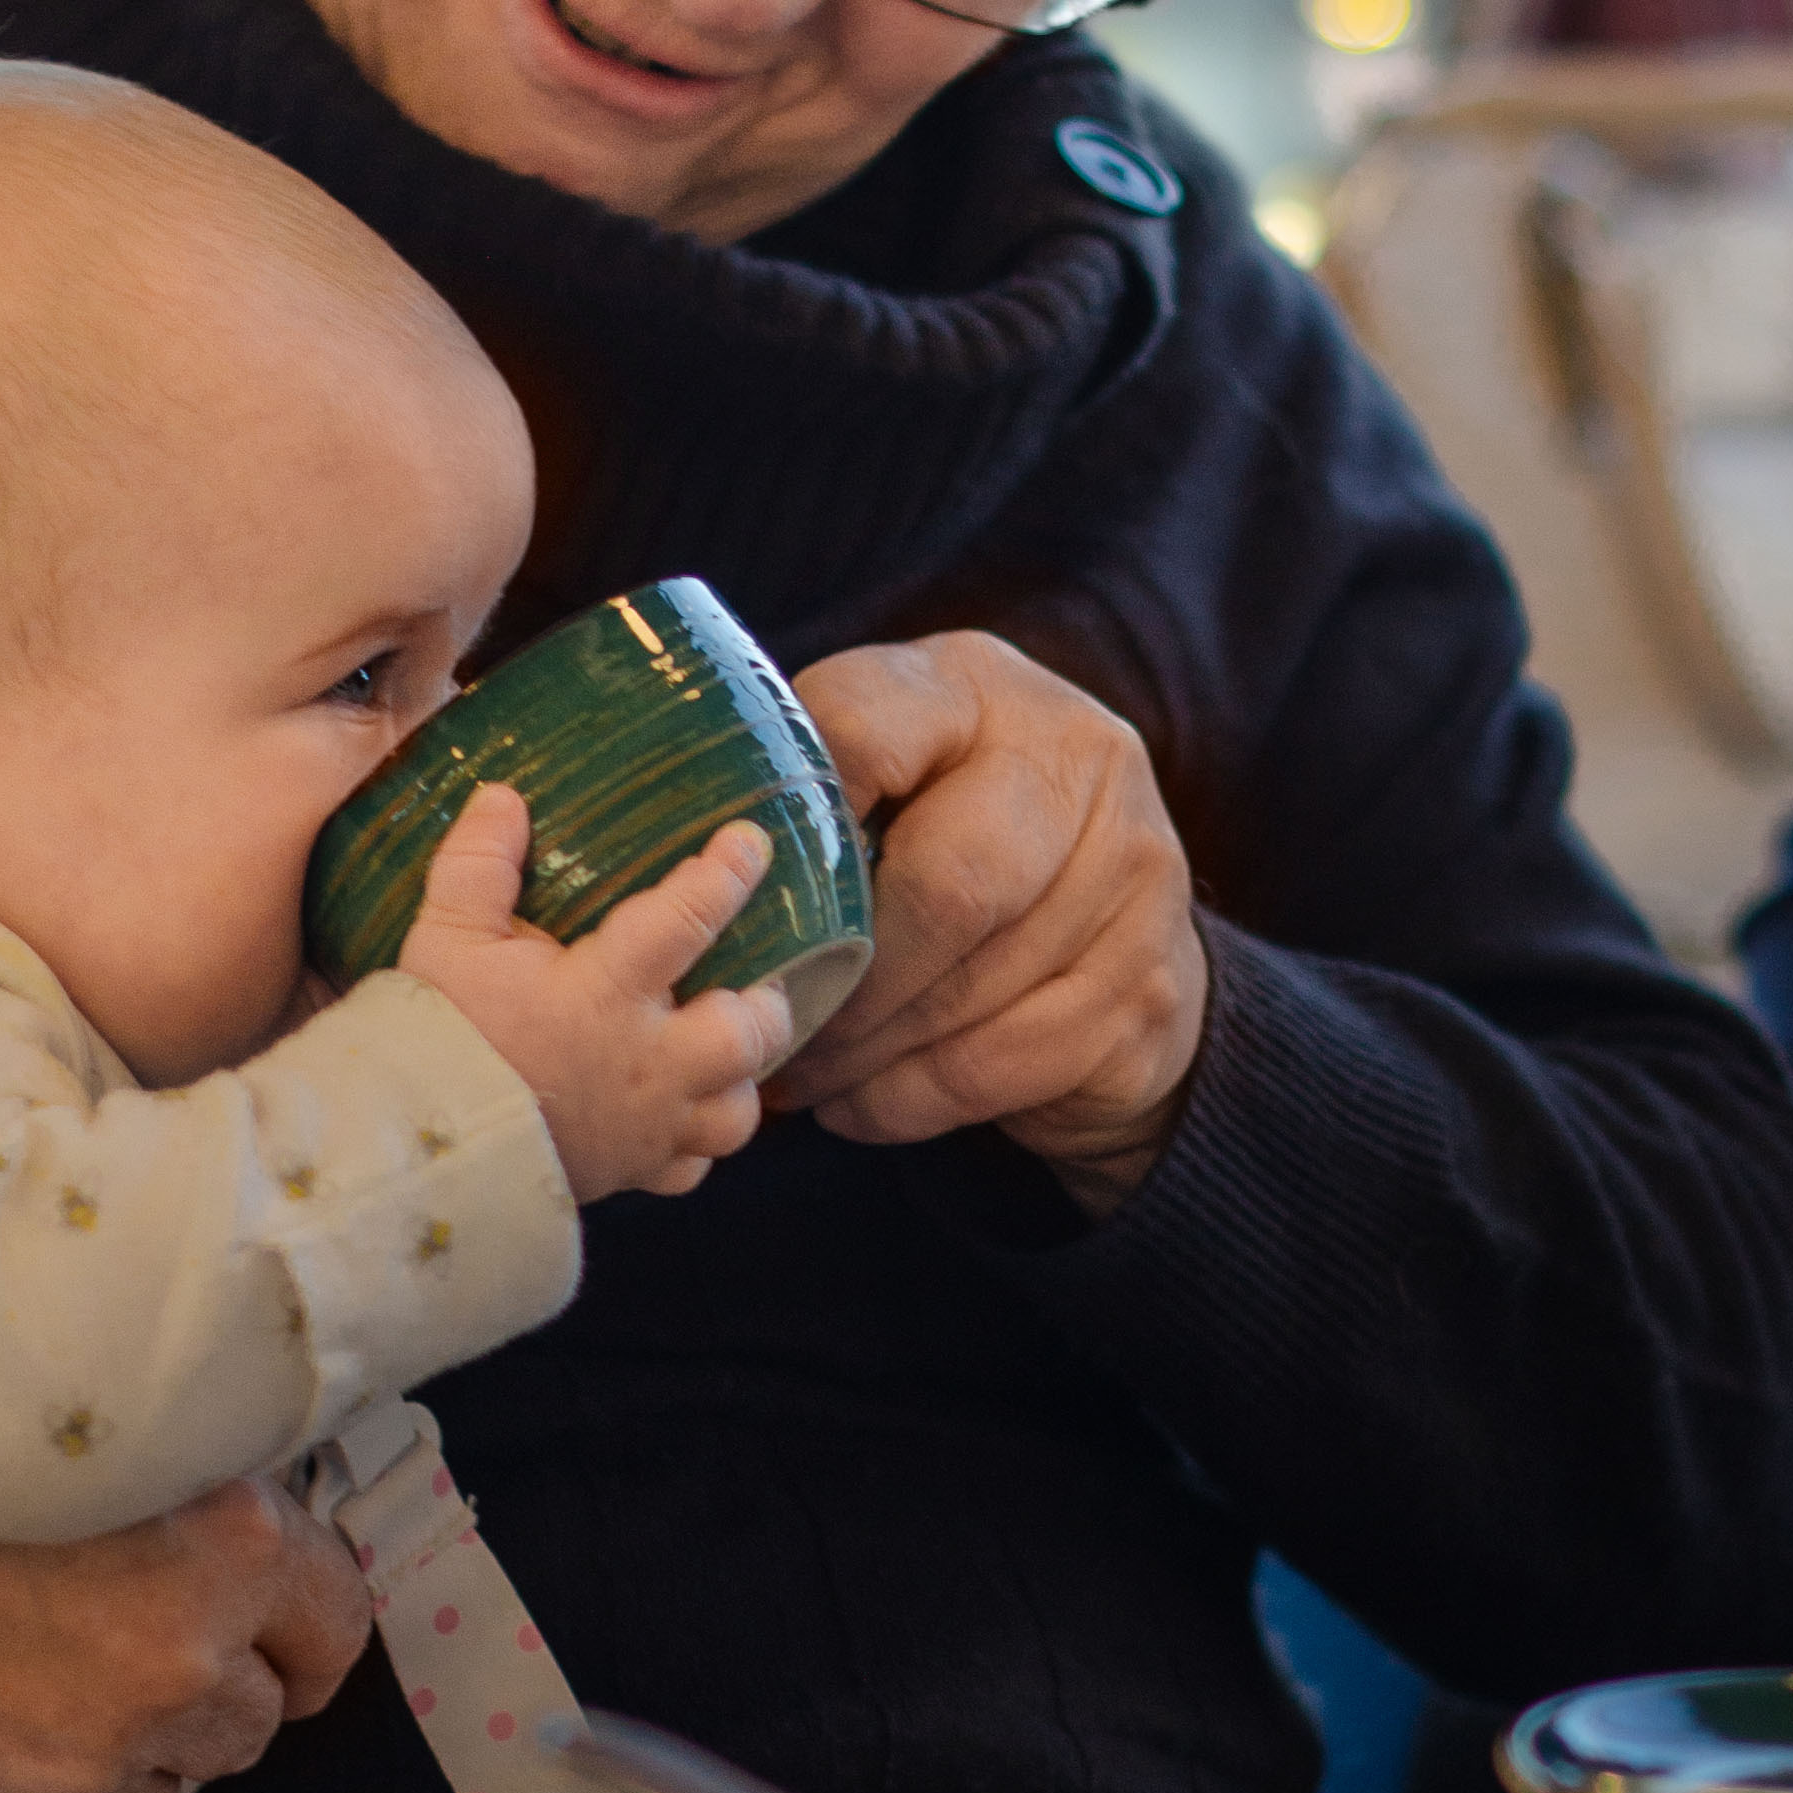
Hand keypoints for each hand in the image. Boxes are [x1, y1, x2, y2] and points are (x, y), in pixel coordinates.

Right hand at [0, 1409, 369, 1792]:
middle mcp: (170, 1664)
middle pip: (256, 1718)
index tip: (266, 1609)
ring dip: (133, 1736)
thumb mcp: (115, 1422)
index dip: (300, 1617)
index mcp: (225, 1548)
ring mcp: (81, 1759)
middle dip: (212, 1679)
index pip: (338, 1625)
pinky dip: (43, 1772)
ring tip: (49, 1657)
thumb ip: (215, 1490)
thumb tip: (279, 1533)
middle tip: (133, 1620)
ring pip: (165, 1780)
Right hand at [395, 783, 792, 1200]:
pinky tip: (677, 1118)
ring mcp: (645, 1128)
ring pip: (735, 1113)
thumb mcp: (446, 936)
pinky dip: (694, 1145)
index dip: (725, 875)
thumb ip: (479, 863)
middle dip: (764, 1004)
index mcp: (605, 994)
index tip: (751, 843)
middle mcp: (645, 1063)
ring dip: (740, 1081)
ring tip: (726, 1053)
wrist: (414, 1148)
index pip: (685, 920)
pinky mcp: (629, 1175)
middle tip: (752, 979)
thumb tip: (503, 797)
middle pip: (748, 1034)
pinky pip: (691, 1169)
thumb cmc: (437, 1034)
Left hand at [775, 632, 1205, 1213]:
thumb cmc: (947, 834)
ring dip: (861, 1053)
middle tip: (769, 1022)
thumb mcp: (889, 774)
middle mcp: (1078, 761)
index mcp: (980, 688)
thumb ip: (808, 786)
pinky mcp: (1145, 987)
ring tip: (793, 1073)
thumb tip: (646, 846)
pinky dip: (909, 1099)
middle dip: (844, 977)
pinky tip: (856, 1103)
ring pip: (972, 991)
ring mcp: (1133, 875)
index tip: (737, 880)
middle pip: (946, 884)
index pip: (873, 727)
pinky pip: (1003, 1064)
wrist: (1117, 926)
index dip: (796, 810)